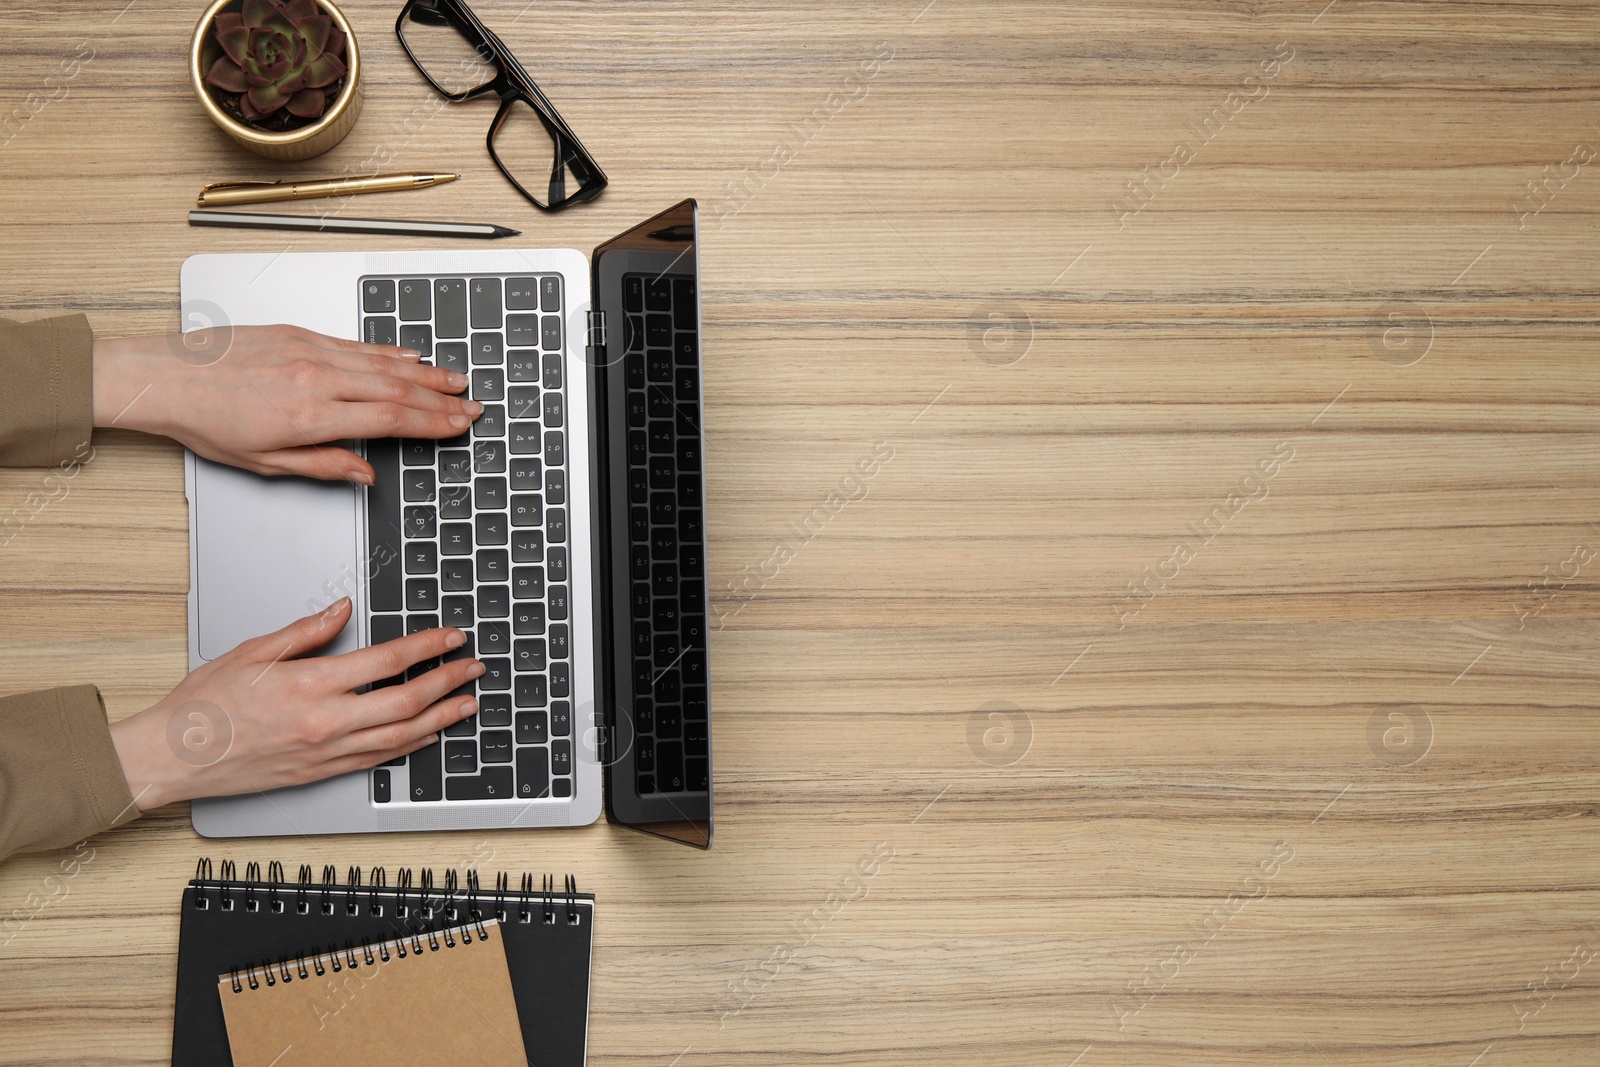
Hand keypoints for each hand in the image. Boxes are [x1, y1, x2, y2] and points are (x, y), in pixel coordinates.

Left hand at [91, 324, 481, 482]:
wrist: (165, 377)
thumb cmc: (205, 421)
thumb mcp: (265, 462)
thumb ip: (323, 466)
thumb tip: (364, 474)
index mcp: (310, 416)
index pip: (390, 421)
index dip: (433, 424)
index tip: (459, 426)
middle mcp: (316, 378)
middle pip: (396, 390)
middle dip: (441, 400)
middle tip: (472, 406)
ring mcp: (309, 351)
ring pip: (382, 363)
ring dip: (425, 374)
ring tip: (455, 380)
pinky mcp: (298, 333)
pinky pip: (355, 344)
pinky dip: (388, 351)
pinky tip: (409, 357)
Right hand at [108, 599, 480, 809]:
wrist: (174, 757)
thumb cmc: (204, 705)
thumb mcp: (253, 652)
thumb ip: (306, 630)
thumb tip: (343, 609)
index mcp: (311, 684)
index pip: (387, 660)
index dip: (428, 647)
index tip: (452, 638)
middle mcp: (325, 721)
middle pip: (406, 701)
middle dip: (448, 682)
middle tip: (474, 668)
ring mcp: (326, 752)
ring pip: (401, 736)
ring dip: (441, 718)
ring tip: (467, 703)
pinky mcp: (321, 773)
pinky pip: (378, 760)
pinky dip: (410, 746)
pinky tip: (427, 735)